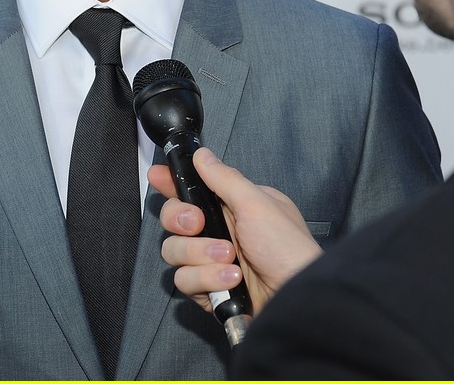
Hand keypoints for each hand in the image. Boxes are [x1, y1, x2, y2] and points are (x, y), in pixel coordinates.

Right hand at [149, 147, 321, 315]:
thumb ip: (225, 178)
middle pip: (173, 219)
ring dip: (200, 254)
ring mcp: (210, 261)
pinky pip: (184, 279)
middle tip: (197, 224)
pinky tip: (231, 280)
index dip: (170, 183)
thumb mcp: (258, 204)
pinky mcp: (207, 289)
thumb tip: (202, 155)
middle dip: (180, 219)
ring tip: (229, 258)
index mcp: (232, 206)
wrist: (296, 297)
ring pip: (173, 251)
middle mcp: (219, 231)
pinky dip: (206, 279)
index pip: (192, 190)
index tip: (157, 176)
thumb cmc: (287, 249)